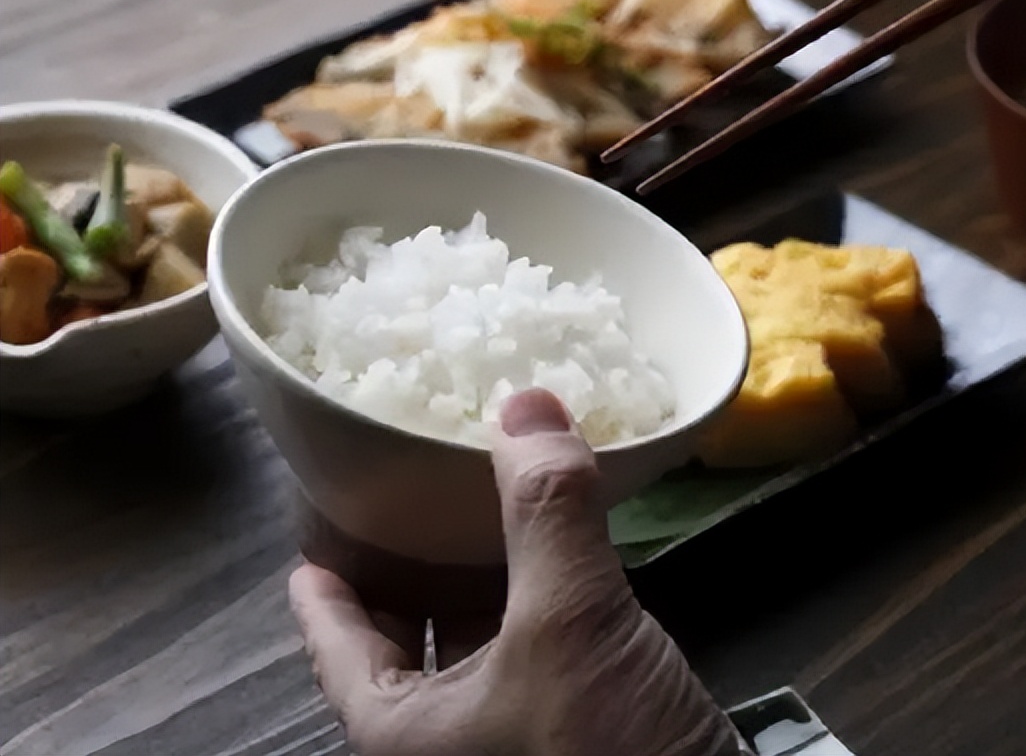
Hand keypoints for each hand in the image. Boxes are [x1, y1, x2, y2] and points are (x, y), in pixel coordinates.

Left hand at [288, 389, 743, 755]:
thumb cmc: (604, 748)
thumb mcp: (567, 623)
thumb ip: (546, 512)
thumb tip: (526, 404)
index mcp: (401, 729)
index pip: (333, 641)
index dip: (323, 580)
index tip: (319, 524)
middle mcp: (443, 740)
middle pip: (399, 639)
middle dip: (406, 566)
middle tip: (410, 490)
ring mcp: (506, 737)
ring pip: (469, 644)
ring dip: (475, 575)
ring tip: (479, 503)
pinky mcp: (568, 731)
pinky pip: (526, 651)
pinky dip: (531, 598)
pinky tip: (553, 555)